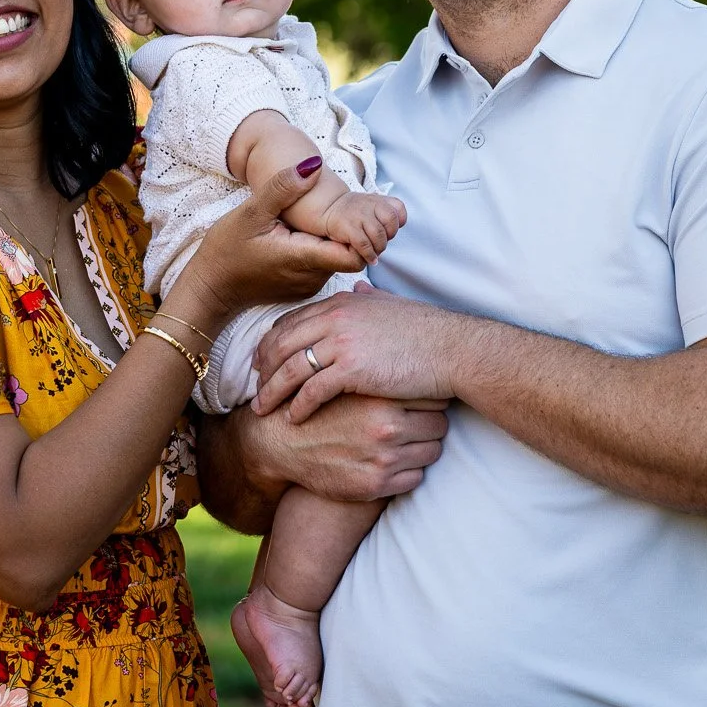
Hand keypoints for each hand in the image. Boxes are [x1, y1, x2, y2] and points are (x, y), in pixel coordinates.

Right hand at [180, 159, 364, 323]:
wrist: (211, 288)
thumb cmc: (226, 251)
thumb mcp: (250, 212)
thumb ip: (283, 188)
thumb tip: (314, 164)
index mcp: (306, 258)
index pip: (357, 253)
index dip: (360, 231)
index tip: (345, 212)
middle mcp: (315, 277)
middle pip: (349, 252)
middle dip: (344, 229)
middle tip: (325, 207)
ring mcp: (310, 285)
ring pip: (336, 257)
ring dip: (329, 237)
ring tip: (307, 220)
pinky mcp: (304, 287)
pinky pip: (323, 265)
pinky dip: (318, 248)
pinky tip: (297, 235)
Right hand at [235, 392, 449, 503]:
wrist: (282, 444)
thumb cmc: (320, 405)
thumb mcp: (346, 379)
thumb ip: (381, 373)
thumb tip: (422, 364)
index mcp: (381, 399)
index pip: (434, 396)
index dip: (431, 396)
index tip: (426, 396)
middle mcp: (387, 429)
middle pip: (439, 424)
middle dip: (431, 423)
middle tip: (420, 420)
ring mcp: (384, 460)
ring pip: (432, 452)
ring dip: (423, 447)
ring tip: (409, 440)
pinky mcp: (376, 485)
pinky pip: (416, 478)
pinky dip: (410, 471)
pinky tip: (396, 461)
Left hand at [253, 287, 456, 420]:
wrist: (452, 349)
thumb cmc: (426, 332)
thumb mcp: (392, 306)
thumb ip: (370, 298)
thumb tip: (361, 287)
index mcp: (342, 303)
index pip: (291, 322)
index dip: (271, 343)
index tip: (261, 362)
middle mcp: (335, 318)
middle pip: (282, 343)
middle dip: (263, 367)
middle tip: (254, 387)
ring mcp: (342, 342)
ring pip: (291, 367)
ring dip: (272, 390)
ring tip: (261, 409)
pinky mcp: (351, 369)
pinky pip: (312, 389)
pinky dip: (298, 405)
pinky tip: (293, 419)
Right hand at [320, 189, 405, 265]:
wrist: (328, 207)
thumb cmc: (354, 211)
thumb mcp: (372, 204)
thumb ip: (387, 212)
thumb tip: (398, 227)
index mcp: (378, 200)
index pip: (398, 210)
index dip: (396, 224)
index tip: (388, 231)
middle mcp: (370, 205)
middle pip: (391, 222)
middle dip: (389, 236)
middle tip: (381, 243)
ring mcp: (359, 215)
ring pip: (379, 235)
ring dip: (379, 248)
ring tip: (375, 253)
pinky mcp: (348, 227)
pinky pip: (364, 244)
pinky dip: (369, 255)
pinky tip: (370, 259)